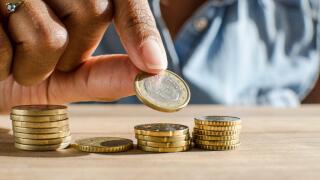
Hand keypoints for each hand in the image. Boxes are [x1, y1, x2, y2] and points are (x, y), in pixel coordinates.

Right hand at [0, 0, 167, 112]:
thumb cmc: (23, 69)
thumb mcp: (65, 77)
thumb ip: (103, 75)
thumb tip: (149, 75)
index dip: (140, 30)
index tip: (153, 65)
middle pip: (92, 12)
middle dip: (73, 54)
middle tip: (47, 59)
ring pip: (52, 36)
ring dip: (35, 68)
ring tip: (18, 59)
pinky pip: (6, 47)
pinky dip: (2, 65)